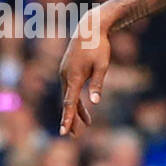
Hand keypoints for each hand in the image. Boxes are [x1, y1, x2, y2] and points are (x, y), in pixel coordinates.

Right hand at [58, 10, 110, 135]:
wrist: (89, 29)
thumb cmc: (98, 47)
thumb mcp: (102, 66)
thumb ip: (97, 84)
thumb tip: (95, 102)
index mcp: (73, 77)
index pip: (69, 103)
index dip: (67, 118)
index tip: (63, 131)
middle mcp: (65, 76)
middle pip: (67, 103)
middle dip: (71, 119)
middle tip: (73, 136)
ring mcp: (64, 73)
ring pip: (69, 97)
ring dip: (75, 111)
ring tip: (84, 126)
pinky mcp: (67, 71)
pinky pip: (70, 90)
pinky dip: (76, 101)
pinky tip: (85, 109)